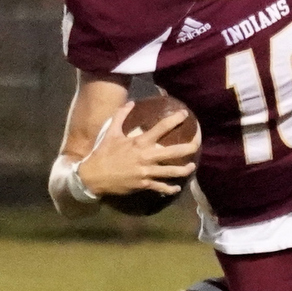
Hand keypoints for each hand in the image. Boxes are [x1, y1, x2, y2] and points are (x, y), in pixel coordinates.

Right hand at [75, 101, 199, 197]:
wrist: (94, 176)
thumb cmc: (103, 153)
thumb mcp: (110, 132)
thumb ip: (121, 116)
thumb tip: (131, 102)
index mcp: (139, 142)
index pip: (161, 128)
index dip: (174, 120)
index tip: (184, 115)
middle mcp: (145, 157)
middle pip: (173, 152)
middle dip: (188, 148)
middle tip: (197, 144)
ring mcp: (145, 172)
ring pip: (170, 172)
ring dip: (183, 170)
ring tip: (192, 167)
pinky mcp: (143, 184)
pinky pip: (160, 187)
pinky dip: (170, 188)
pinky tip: (177, 188)